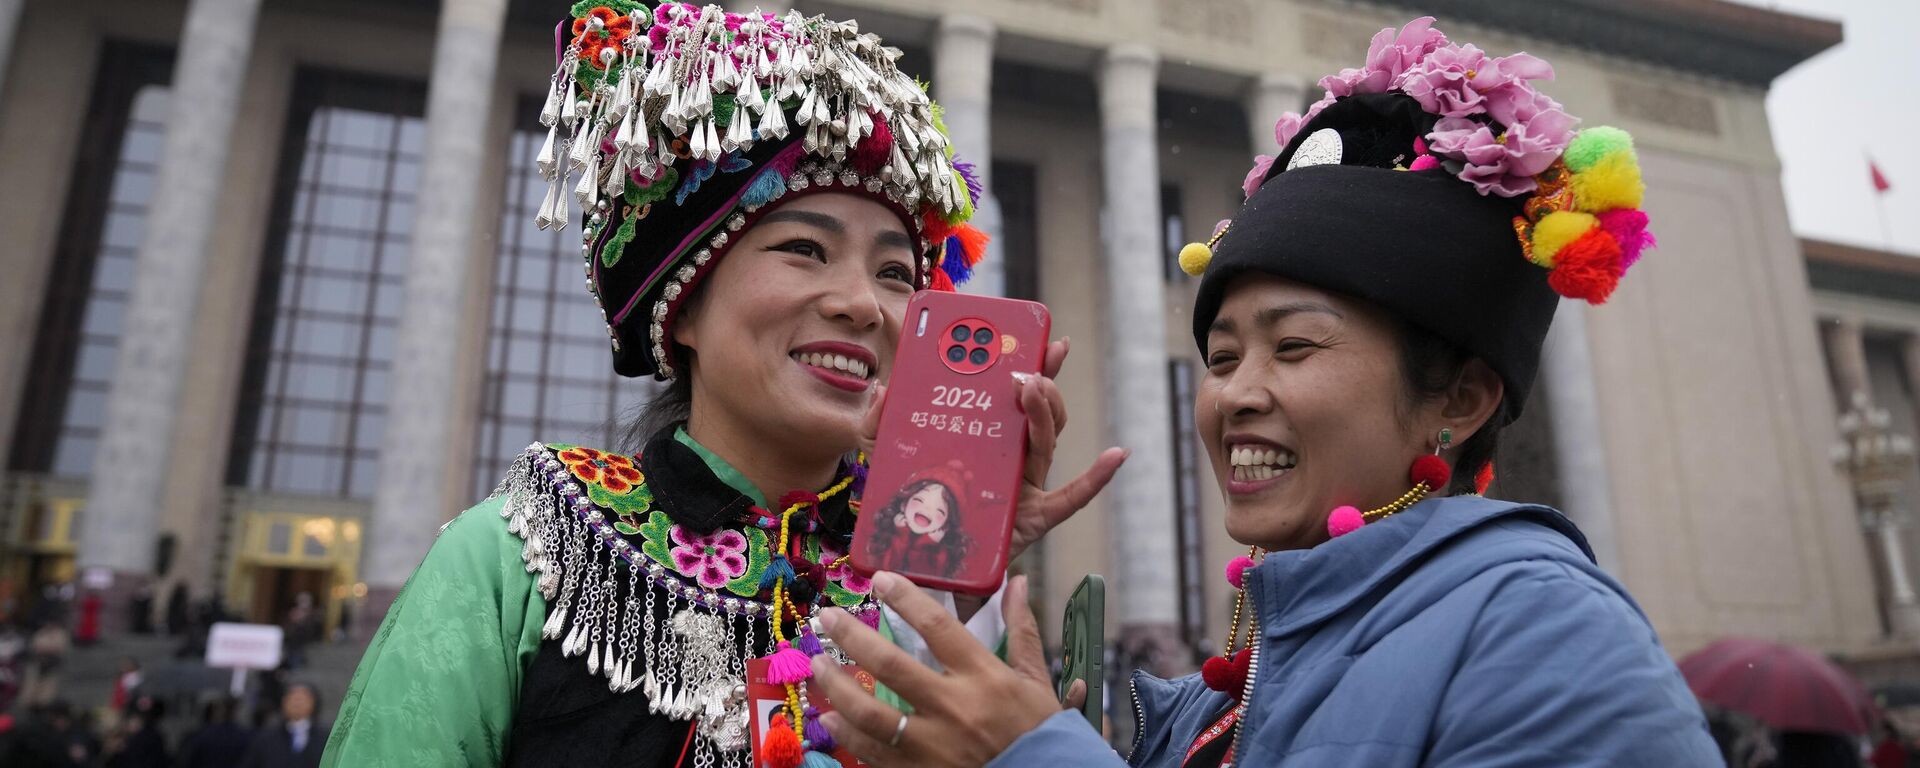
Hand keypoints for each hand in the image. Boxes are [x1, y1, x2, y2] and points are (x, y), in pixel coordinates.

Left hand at [811, 572, 1076, 767]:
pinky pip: (873, 751)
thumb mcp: (1036, 680)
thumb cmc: (1042, 733)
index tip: (880, 579)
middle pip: (891, 665)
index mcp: (984, 677)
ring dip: (837, 687)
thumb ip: (1021, 630)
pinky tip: (831, 717)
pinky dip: (847, 734)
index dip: (906, 598)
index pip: (938, 627)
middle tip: (827, 618)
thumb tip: (1019, 581)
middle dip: (853, 637)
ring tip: (819, 666)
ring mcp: (933, 745)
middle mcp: (954, 708)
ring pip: (871, 713)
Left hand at [859, 339, 1127, 562]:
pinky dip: (1097, 478)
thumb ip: (883, 422)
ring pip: (1047, 441)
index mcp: (988, 437)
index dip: (1032, 363)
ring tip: (1035, 388)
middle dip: (1039, 382)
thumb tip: (883, 389)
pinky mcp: (1034, 518)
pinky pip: (1072, 498)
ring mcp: (1027, 485)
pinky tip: (1116, 455)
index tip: (1040, 335)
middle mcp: (1013, 456)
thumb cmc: (919, 505)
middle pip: (1037, 412)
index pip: (1015, 394)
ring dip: (1046, 411)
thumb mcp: (890, 457)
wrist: (929, 563)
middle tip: (1024, 366)